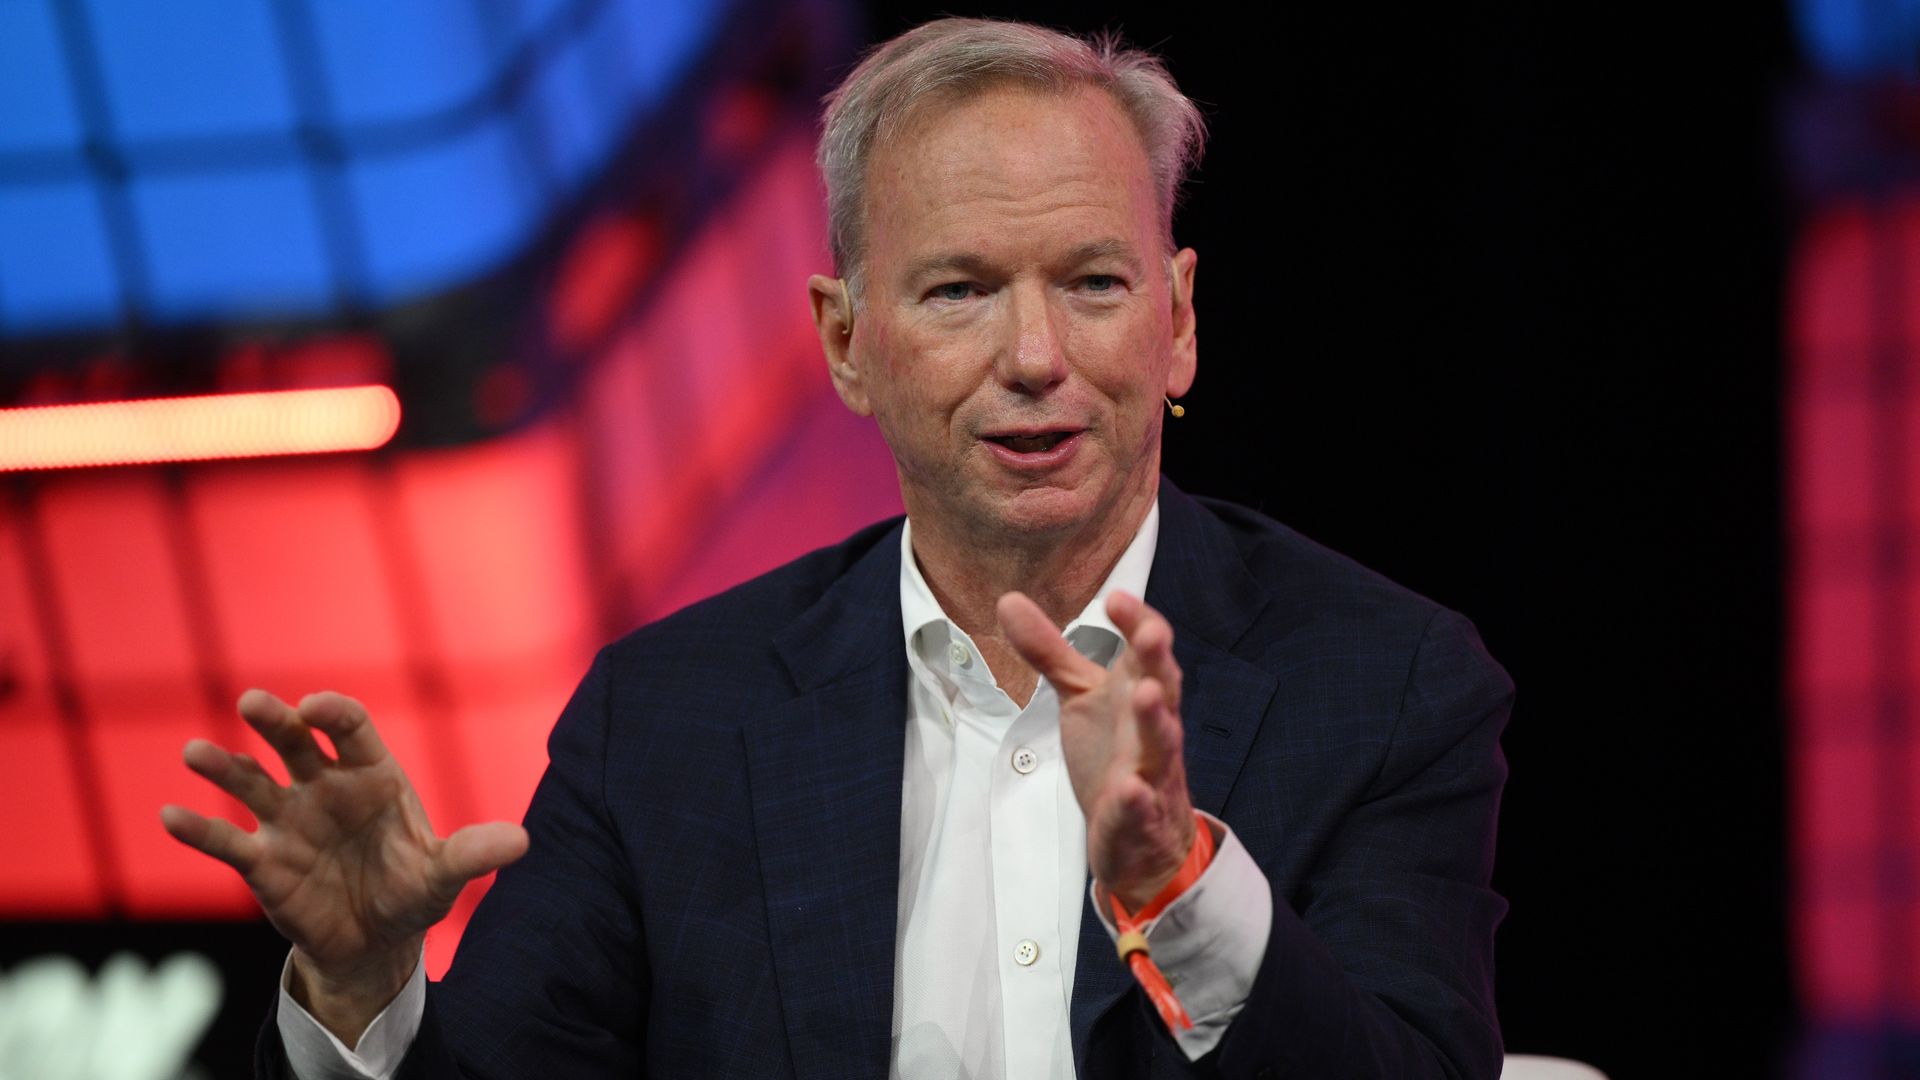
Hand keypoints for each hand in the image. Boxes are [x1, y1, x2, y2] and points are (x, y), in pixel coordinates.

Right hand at [161, 690, 527, 1041]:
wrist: (375, 942)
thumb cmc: (412, 893)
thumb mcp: (445, 878)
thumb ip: (474, 854)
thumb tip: (523, 842)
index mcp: (372, 776)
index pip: (352, 729)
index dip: (334, 714)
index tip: (317, 707)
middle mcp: (324, 788)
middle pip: (295, 743)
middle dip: (275, 721)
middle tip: (254, 702)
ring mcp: (289, 821)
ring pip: (251, 783)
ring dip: (224, 766)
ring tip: (196, 752)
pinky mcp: (262, 862)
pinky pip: (226, 841)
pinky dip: (198, 830)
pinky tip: (171, 814)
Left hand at [997, 590, 1195, 909]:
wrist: (1141, 836)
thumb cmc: (1114, 753)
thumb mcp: (1079, 697)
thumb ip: (1050, 651)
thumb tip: (1008, 600)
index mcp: (1139, 694)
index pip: (1146, 652)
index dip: (1137, 624)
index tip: (1116, 598)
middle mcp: (1151, 730)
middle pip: (1162, 690)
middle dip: (1157, 662)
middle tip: (1150, 634)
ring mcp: (1151, 774)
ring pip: (1161, 745)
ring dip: (1155, 720)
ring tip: (1144, 694)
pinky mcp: (1139, 818)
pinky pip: (1142, 807)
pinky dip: (1137, 799)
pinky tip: (1130, 789)